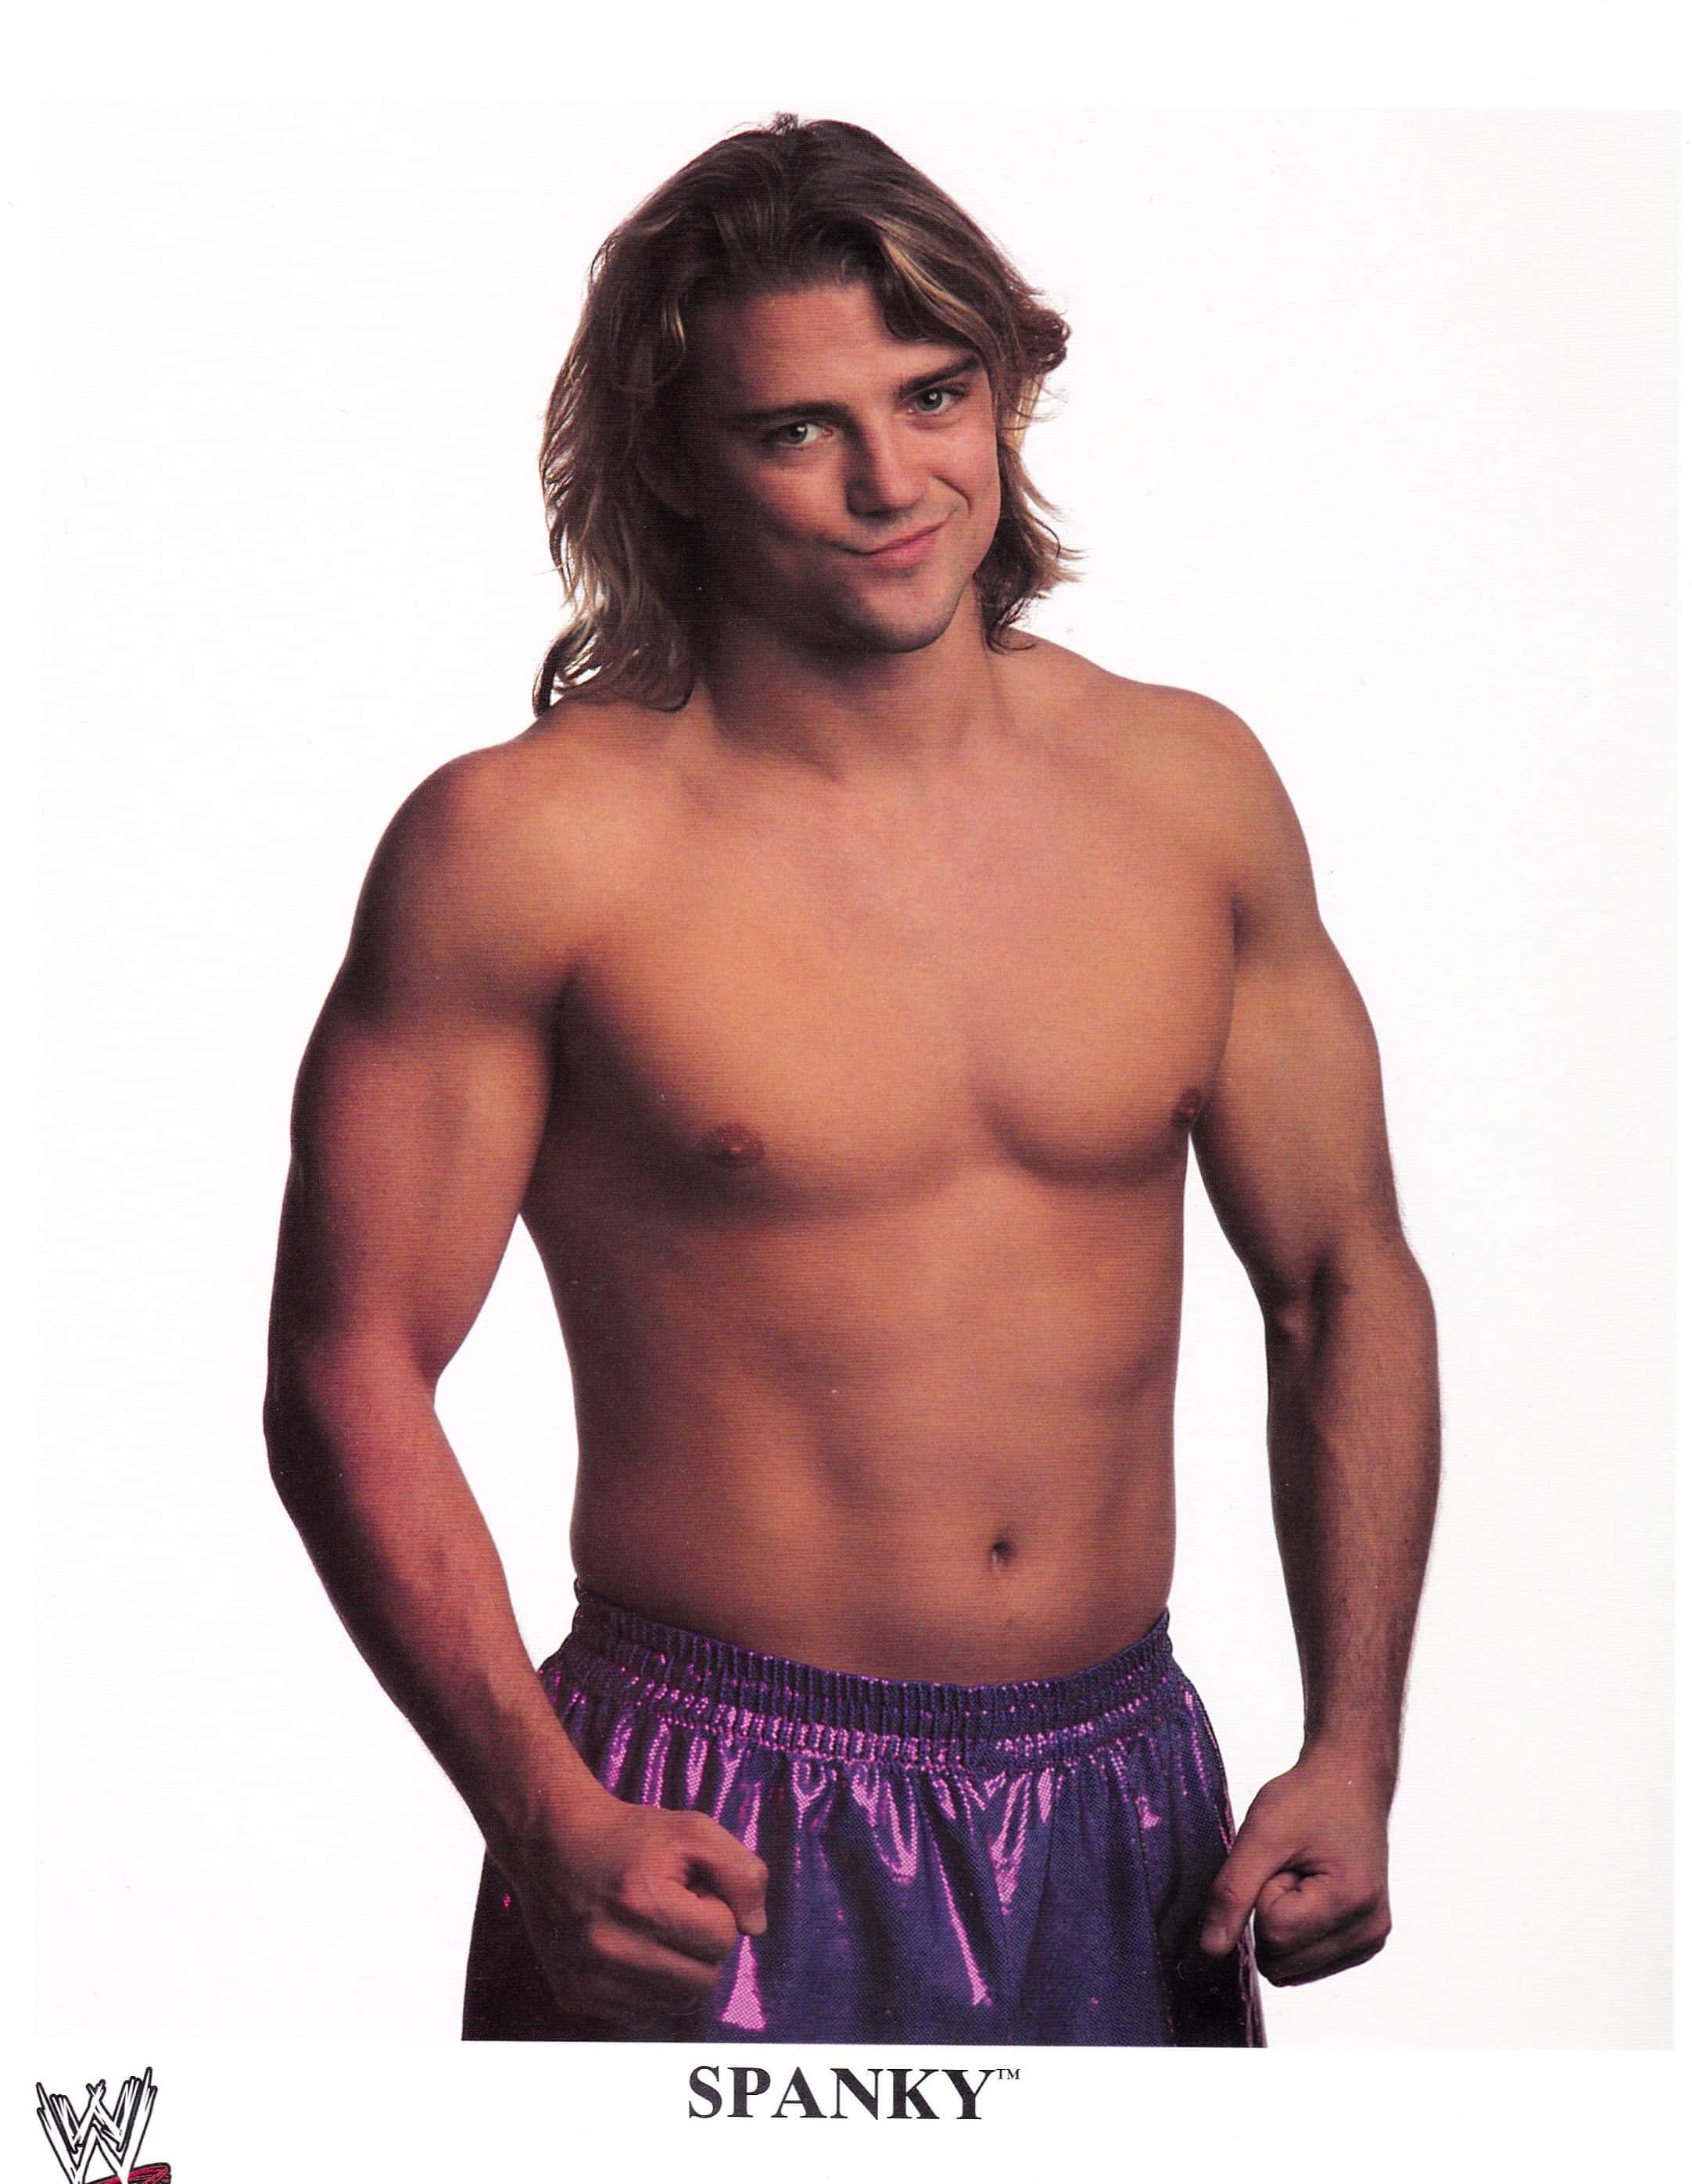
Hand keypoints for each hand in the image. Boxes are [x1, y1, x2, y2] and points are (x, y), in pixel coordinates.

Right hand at [505, 1791, 768, 2033]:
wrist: (553, 1844)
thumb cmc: (630, 1836)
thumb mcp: (694, 1831)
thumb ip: (741, 1873)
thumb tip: (755, 1928)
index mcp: (644, 1903)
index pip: (722, 1938)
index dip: (716, 1908)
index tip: (690, 1889)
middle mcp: (613, 1949)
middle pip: (703, 1980)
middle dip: (701, 1945)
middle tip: (675, 1911)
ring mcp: (590, 1979)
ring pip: (676, 2003)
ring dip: (677, 1969)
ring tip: (653, 1929)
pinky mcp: (575, 1996)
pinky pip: (641, 2014)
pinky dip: (648, 1988)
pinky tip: (631, 1950)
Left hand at [1197, 1752, 1390, 1985]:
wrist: (1349, 1780)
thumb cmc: (1309, 1798)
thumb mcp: (1261, 1834)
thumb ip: (1231, 1893)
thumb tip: (1210, 1950)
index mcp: (1353, 1901)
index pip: (1273, 1934)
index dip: (1262, 1892)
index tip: (1284, 1858)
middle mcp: (1370, 1931)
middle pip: (1281, 1961)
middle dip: (1272, 1913)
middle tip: (1291, 1868)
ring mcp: (1371, 1941)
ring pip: (1290, 1971)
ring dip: (1283, 1923)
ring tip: (1302, 1877)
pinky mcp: (1364, 1943)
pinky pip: (1304, 1965)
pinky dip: (1296, 1932)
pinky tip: (1312, 1892)